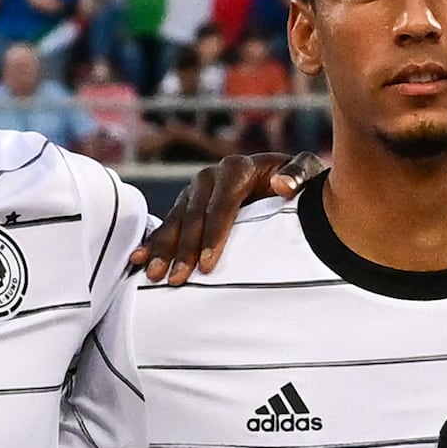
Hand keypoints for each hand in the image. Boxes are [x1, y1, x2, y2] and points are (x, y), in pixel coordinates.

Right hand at [131, 149, 308, 281]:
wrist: (284, 180)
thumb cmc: (299, 183)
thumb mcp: (308, 174)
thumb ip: (298, 176)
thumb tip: (281, 186)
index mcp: (238, 168)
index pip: (222, 204)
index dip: (214, 235)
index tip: (208, 265)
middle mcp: (211, 176)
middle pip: (194, 216)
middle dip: (184, 250)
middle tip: (178, 279)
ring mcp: (195, 190)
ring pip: (176, 221)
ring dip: (163, 249)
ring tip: (155, 276)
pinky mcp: (185, 203)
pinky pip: (167, 224)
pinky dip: (153, 243)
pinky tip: (138, 260)